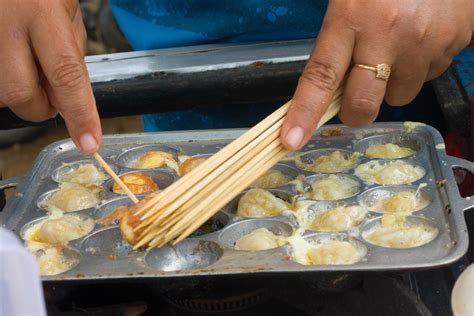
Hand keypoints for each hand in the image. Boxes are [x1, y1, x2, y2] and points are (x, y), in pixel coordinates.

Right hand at [0, 0, 100, 153]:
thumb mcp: (68, 16)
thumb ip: (71, 60)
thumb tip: (69, 104)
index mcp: (42, 12)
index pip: (66, 74)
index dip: (80, 114)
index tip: (89, 143)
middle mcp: (5, 23)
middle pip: (19, 94)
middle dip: (39, 107)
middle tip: (52, 94)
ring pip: (0, 93)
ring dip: (20, 94)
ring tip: (30, 68)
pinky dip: (6, 83)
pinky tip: (15, 63)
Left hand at [281, 0, 472, 149]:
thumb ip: (336, 37)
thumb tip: (328, 85)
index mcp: (351, 17)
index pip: (320, 76)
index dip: (304, 113)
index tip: (291, 140)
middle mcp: (388, 34)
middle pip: (363, 104)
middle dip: (356, 111)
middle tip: (356, 100)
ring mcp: (424, 42)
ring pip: (400, 95)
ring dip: (392, 84)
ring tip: (396, 49)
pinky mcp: (455, 42)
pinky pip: (430, 74)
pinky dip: (420, 65)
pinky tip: (420, 37)